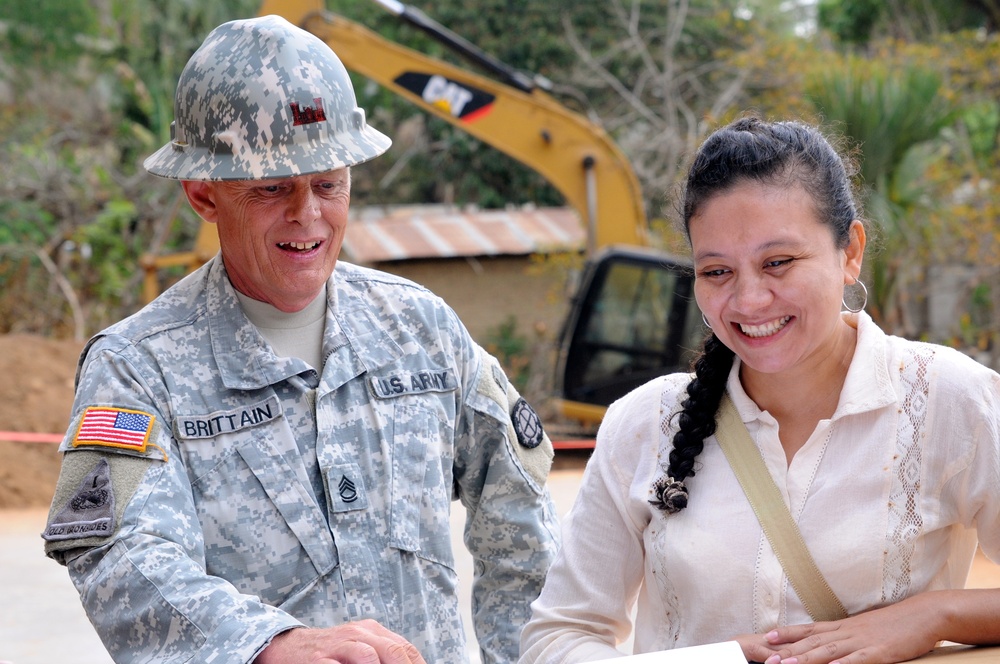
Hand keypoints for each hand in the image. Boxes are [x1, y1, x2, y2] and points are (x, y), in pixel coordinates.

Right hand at [254, 621, 426, 663]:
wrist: (288, 647)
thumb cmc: (331, 653)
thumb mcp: (360, 647)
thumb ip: (382, 656)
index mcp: (373, 631)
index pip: (406, 649)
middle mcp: (358, 634)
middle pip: (392, 651)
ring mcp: (338, 646)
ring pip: (367, 656)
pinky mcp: (318, 660)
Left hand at [741, 594, 941, 663]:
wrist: (924, 614)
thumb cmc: (896, 623)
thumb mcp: (866, 628)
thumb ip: (848, 637)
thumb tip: (831, 644)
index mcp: (844, 626)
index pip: (809, 629)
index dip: (787, 633)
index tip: (766, 638)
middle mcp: (848, 632)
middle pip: (812, 642)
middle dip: (788, 651)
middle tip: (766, 658)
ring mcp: (862, 642)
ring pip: (828, 651)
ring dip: (805, 659)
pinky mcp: (880, 652)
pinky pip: (858, 659)